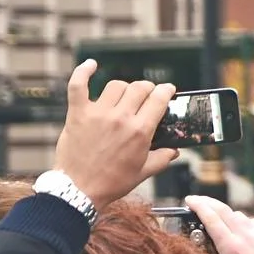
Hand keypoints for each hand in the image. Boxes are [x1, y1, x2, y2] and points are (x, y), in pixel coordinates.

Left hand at [53, 60, 178, 210]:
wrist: (79, 189)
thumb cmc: (111, 183)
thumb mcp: (144, 172)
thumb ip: (163, 159)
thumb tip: (175, 151)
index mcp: (140, 131)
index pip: (159, 99)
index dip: (167, 91)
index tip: (168, 90)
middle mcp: (120, 118)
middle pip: (139, 88)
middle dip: (148, 88)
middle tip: (147, 94)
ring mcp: (98, 114)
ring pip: (116, 85)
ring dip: (124, 88)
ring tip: (124, 95)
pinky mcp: (78, 114)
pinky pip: (78, 85)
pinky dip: (83, 72)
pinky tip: (91, 65)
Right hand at [184, 195, 253, 253]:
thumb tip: (197, 250)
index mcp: (230, 245)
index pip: (211, 219)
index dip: (199, 206)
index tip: (189, 200)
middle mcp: (245, 235)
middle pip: (224, 210)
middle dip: (208, 202)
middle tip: (197, 200)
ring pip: (238, 214)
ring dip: (226, 214)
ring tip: (218, 219)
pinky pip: (252, 221)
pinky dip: (242, 222)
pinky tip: (239, 229)